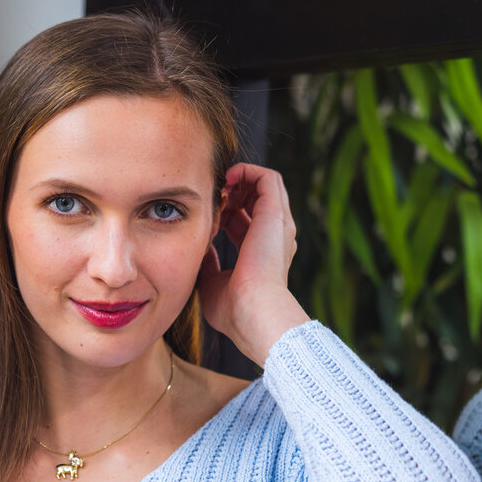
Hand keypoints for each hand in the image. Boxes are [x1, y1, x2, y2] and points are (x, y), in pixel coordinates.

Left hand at [195, 163, 308, 363]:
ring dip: (240, 180)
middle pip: (256, 202)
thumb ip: (209, 264)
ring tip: (220, 184)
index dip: (224, 214)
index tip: (206, 216)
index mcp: (261, 255)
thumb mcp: (212, 284)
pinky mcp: (276, 213)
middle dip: (232, 195)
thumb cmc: (233, 308)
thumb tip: (203, 250)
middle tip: (212, 198)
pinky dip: (248, 171)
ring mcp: (278, 225)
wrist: (252, 310)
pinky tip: (228, 178)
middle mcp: (274, 238)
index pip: (245, 224)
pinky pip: (267, 177)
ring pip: (265, 186)